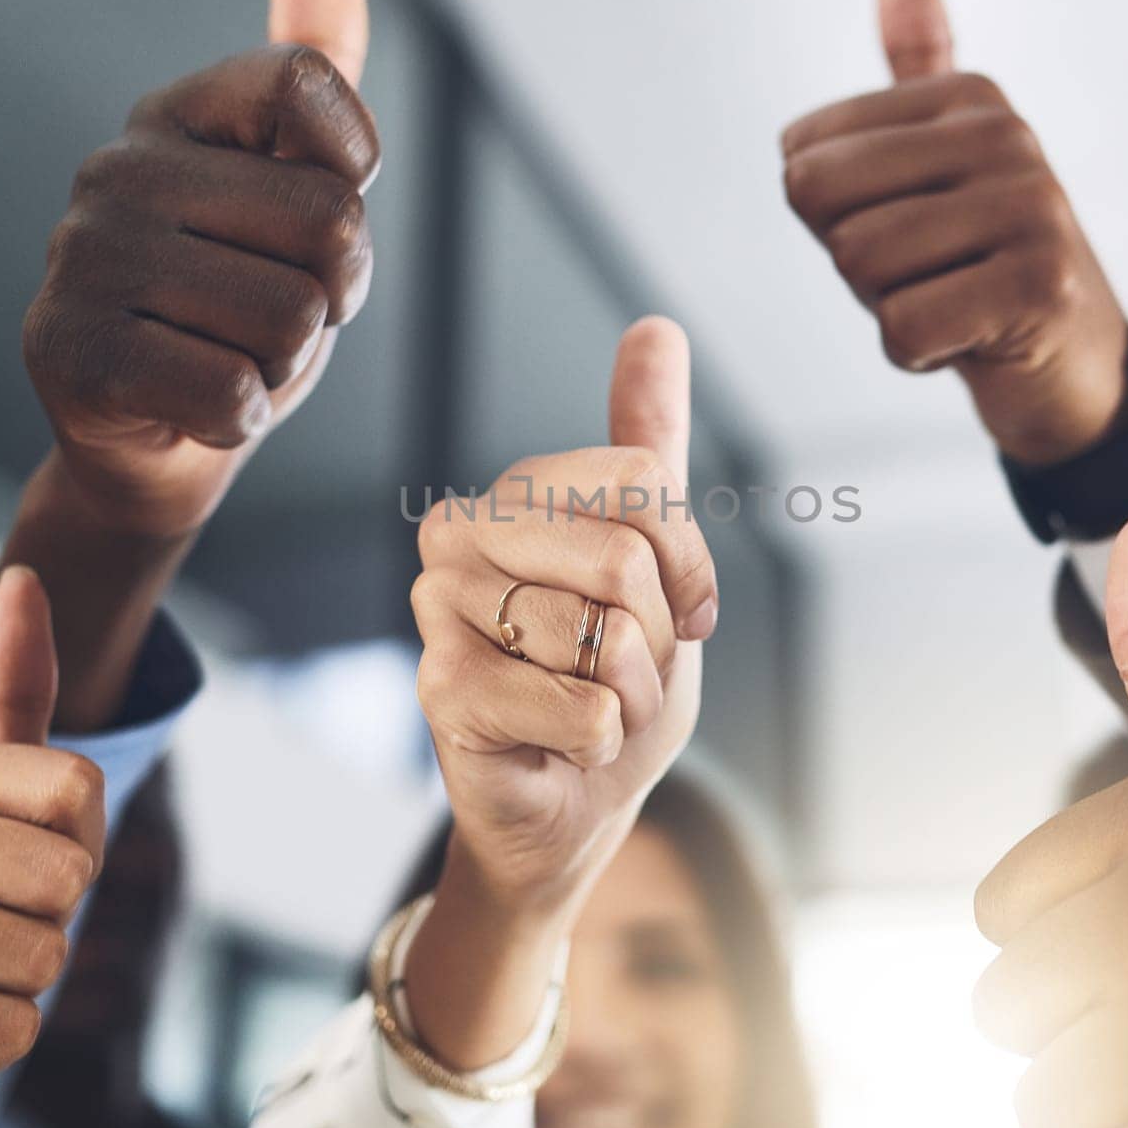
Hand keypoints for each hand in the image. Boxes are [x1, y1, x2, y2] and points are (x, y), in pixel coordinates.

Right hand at [23, 0, 378, 538]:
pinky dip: (239, 417)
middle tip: (274, 316)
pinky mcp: (72, 353)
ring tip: (229, 356)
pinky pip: (234, 393)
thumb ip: (320, 83)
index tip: (311, 223)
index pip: (309, 83)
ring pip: (293, 319)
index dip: (351, 175)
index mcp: (175, 113)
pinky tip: (195, 404)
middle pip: (332, 223)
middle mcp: (117, 168)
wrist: (157, 439)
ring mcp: (84, 258)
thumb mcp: (293, 191)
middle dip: (333, 294)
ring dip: (285, 363)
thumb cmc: (238, 306)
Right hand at [404, 317, 717, 1067]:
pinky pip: (584, 709)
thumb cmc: (611, 677)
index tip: (679, 609)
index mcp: (510, 493)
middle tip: (629, 669)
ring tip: (591, 704)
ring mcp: (437, 612)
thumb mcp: (654, 560)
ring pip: (608, 640)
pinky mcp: (442, 694)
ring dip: (634, 696)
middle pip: (624, 560)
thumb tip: (656, 326)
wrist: (574, 801)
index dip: (690, 564)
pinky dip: (602, 742)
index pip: (645, 485)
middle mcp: (455, 534)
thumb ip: (648, 446)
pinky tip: (559, 745)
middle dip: (663, 637)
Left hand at [781, 0, 1127, 465]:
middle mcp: (1006, 136)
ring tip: (954, 302)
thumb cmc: (980, 263)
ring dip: (889, 307)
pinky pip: (903, 329)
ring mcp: (1032, 209)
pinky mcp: (1040, 289)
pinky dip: (918, 354)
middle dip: (855, 264)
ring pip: (861, 267)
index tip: (908, 230)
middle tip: (928, 274)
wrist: (1075, 368)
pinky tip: (970, 341)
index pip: (804, 160)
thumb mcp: (943, 158)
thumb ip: (918, 62)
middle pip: (824, 208)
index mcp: (967, 97)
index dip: (833, 219)